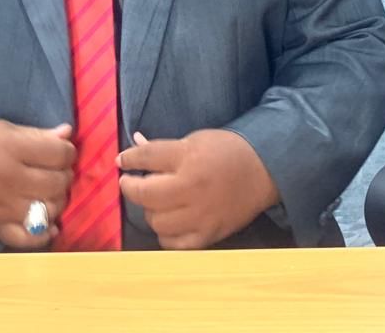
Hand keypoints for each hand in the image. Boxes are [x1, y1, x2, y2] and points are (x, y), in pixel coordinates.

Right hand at [0, 119, 75, 248]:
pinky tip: (50, 224)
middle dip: (64, 174)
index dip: (68, 151)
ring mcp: (4, 207)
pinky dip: (43, 234)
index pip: (59, 154)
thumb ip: (38, 133)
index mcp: (14, 149)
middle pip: (58, 182)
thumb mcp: (6, 129)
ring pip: (50, 209)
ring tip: (49, 192)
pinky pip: (27, 238)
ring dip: (57, 200)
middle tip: (56, 171)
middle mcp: (12, 180)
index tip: (63, 151)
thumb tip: (68, 133)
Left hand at [117, 129, 279, 249]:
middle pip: (145, 193)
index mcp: (189, 158)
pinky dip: (166, 234)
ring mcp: (200, 215)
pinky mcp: (208, 235)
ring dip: (150, 210)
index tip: (121, 161)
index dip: (128, 159)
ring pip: (155, 221)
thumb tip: (134, 145)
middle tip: (130, 183)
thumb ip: (162, 148)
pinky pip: (173, 243)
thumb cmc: (227, 151)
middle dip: (130, 187)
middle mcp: (192, 188)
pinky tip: (170, 221)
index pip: (146, 158)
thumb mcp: (194, 140)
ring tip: (156, 202)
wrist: (263, 170)